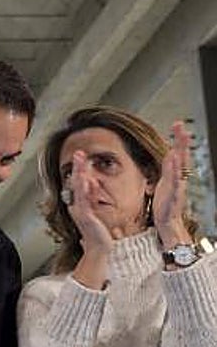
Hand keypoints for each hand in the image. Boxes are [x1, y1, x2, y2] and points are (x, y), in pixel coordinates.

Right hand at [65, 150, 113, 289]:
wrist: (99, 251)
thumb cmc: (100, 234)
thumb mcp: (96, 213)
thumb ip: (93, 199)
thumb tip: (93, 186)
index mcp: (81, 204)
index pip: (79, 183)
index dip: (80, 169)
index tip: (81, 156)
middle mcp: (78, 206)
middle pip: (76, 182)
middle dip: (77, 167)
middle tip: (78, 153)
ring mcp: (81, 211)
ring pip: (79, 189)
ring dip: (79, 174)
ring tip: (80, 162)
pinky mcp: (87, 217)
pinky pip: (85, 201)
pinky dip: (85, 191)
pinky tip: (86, 181)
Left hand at [153, 120, 192, 247]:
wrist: (167, 222)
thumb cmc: (165, 203)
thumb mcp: (164, 181)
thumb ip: (168, 167)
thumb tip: (170, 153)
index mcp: (175, 174)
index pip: (177, 152)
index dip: (178, 139)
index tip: (177, 124)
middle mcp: (178, 178)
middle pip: (182, 156)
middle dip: (181, 141)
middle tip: (181, 127)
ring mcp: (178, 186)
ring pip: (180, 166)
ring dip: (180, 152)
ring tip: (180, 139)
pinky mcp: (174, 195)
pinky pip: (175, 181)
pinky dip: (176, 171)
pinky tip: (174, 161)